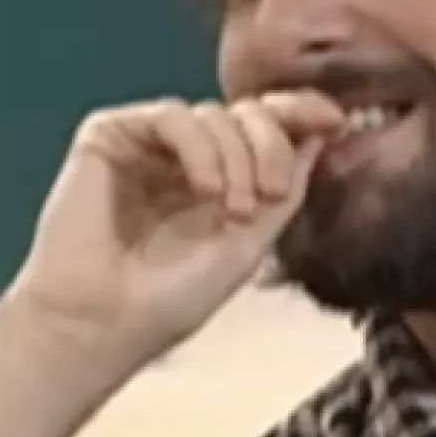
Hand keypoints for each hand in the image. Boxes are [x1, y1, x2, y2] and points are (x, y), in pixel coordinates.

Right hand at [6, 91, 346, 374]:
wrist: (101, 322)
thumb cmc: (167, 299)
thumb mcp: (248, 245)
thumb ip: (283, 191)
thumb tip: (319, 135)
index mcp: (215, 182)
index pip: (262, 132)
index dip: (298, 115)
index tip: (334, 120)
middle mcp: (181, 159)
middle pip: (243, 114)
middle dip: (271, 143)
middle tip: (272, 191)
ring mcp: (145, 147)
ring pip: (212, 115)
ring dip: (237, 157)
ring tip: (231, 210)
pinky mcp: (108, 137)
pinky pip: (171, 116)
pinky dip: (198, 146)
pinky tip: (204, 189)